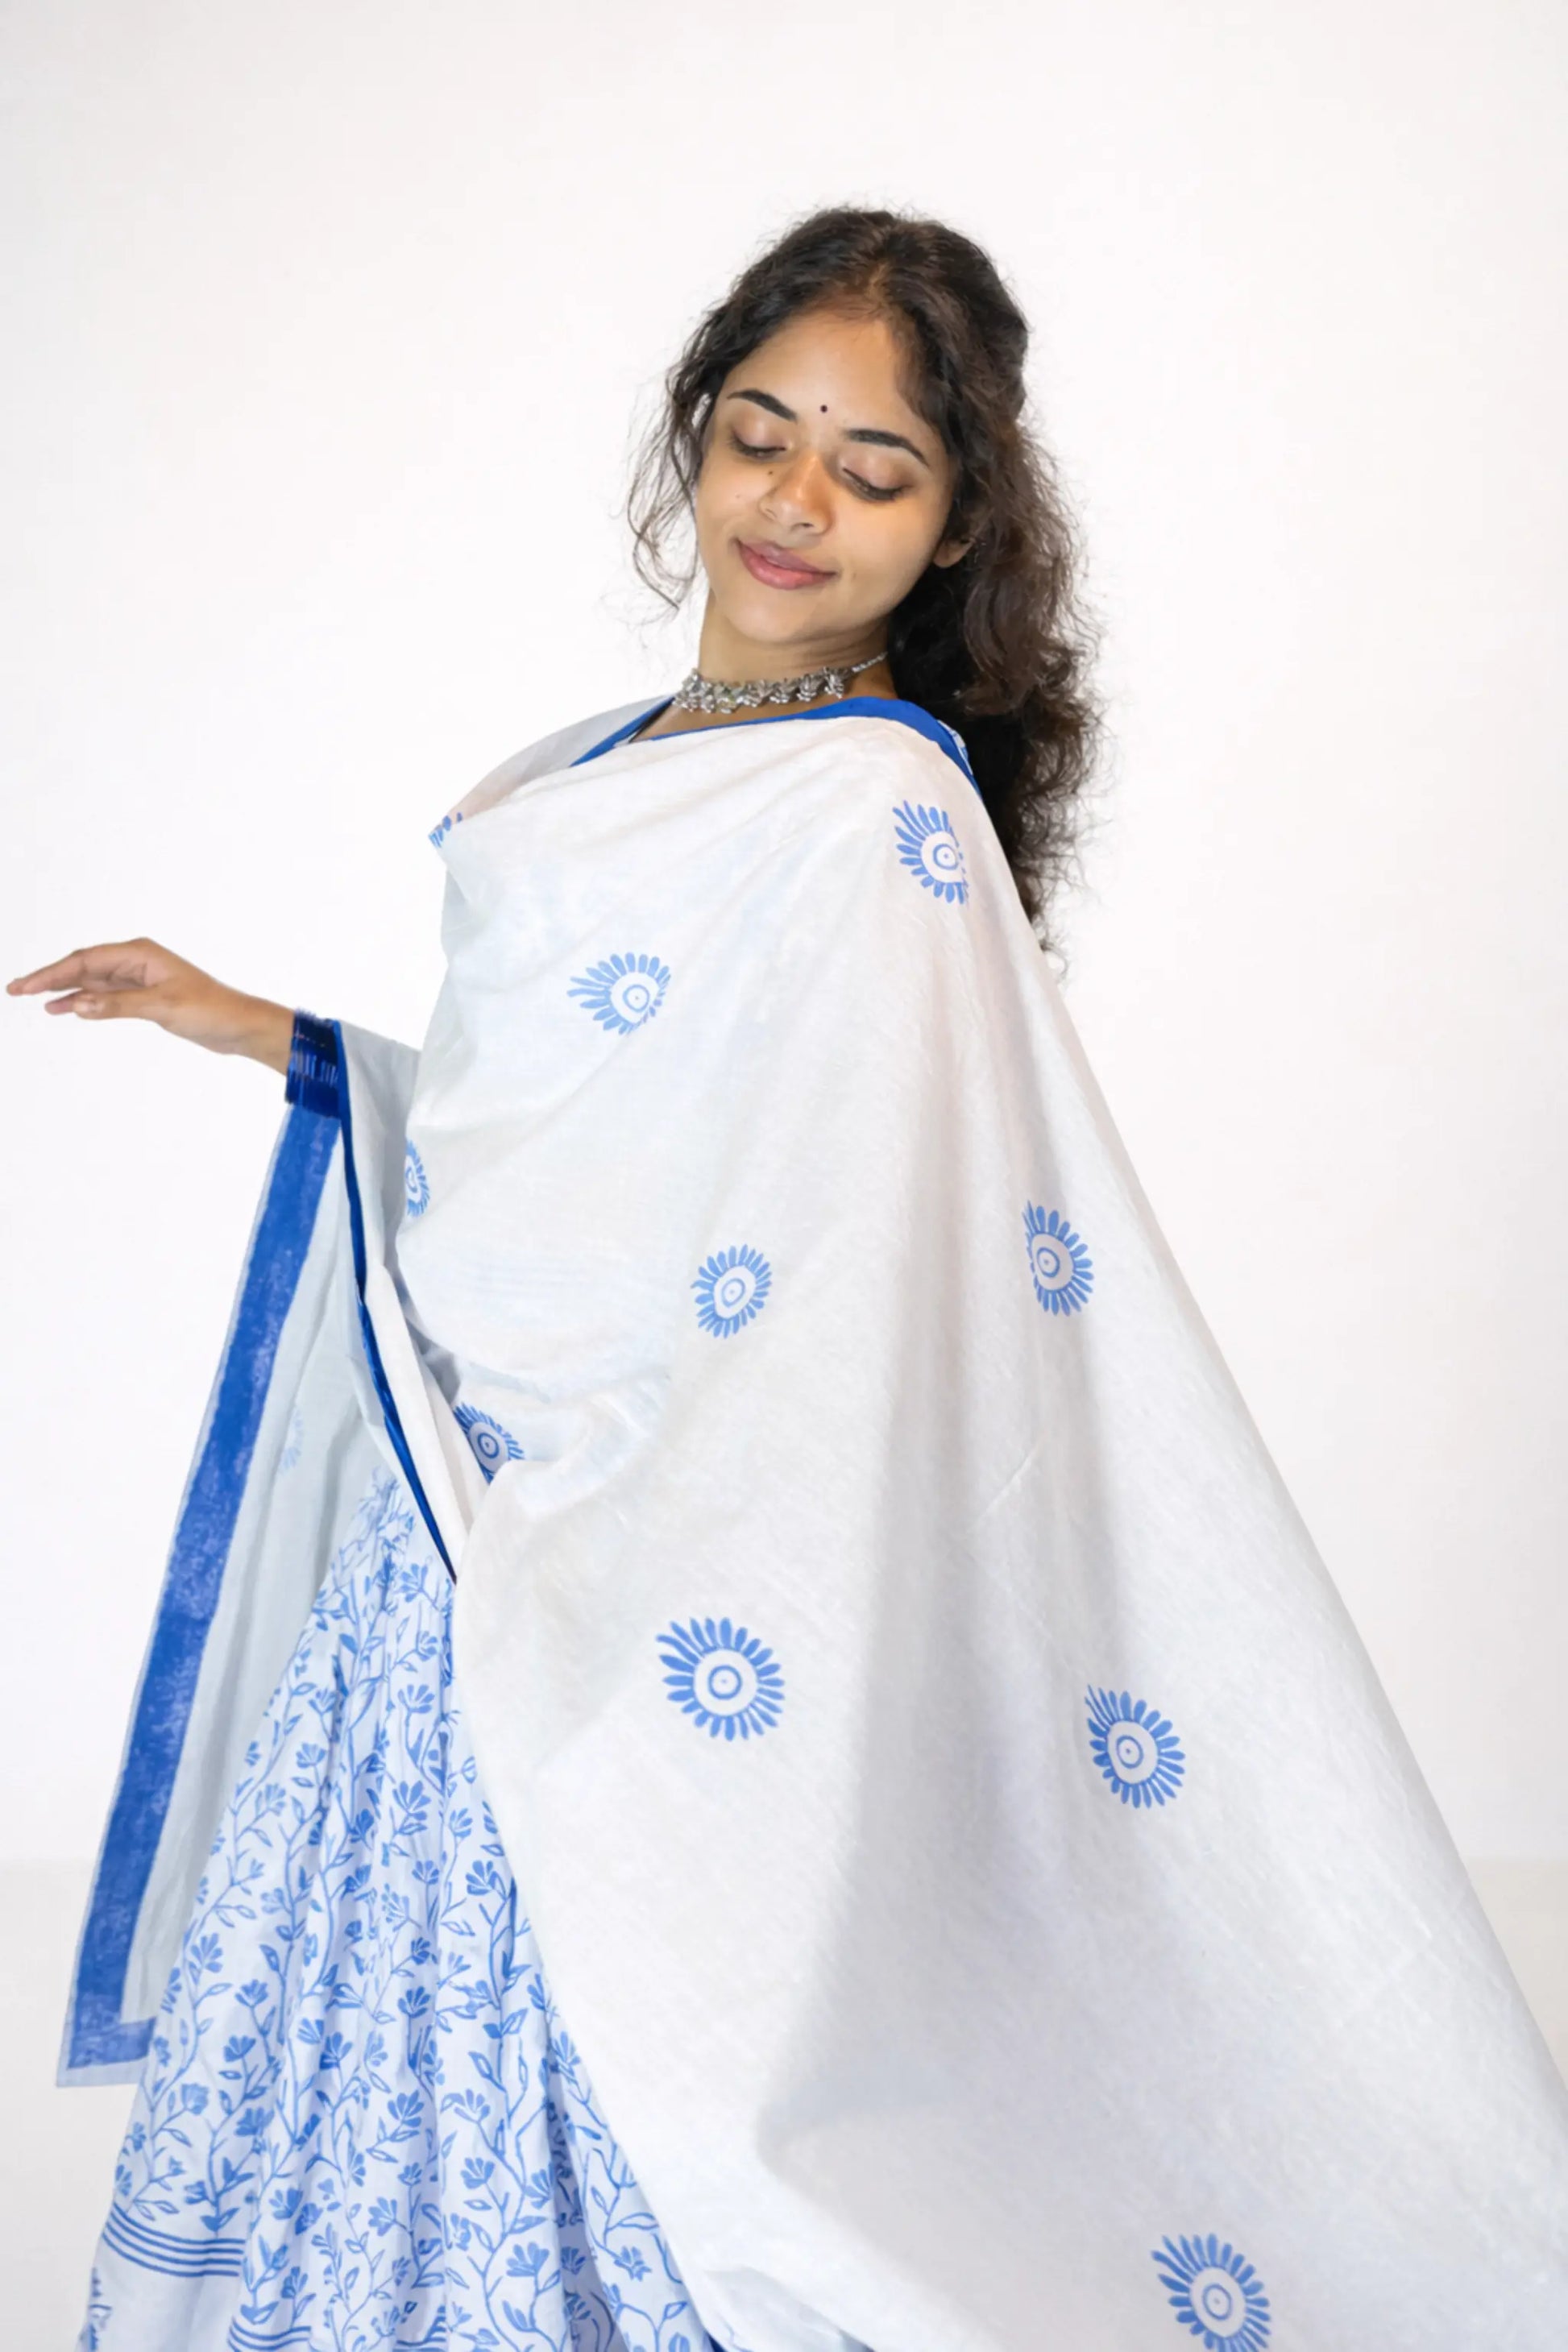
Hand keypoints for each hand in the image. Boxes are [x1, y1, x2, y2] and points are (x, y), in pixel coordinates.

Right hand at [7, 938, 294, 1072]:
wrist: (239, 1026)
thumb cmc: (210, 1010)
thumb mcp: (162, 1007)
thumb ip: (118, 1005)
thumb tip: (77, 1004)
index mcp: (140, 954)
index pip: (84, 960)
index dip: (51, 974)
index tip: (23, 987)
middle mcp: (137, 961)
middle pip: (83, 966)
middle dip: (50, 978)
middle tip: (16, 991)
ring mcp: (140, 979)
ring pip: (92, 981)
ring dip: (64, 990)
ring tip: (34, 999)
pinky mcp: (146, 997)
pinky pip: (106, 995)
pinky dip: (85, 1001)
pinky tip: (66, 1008)